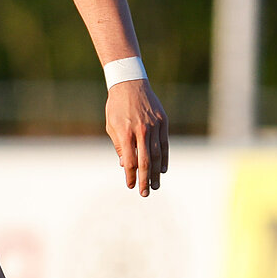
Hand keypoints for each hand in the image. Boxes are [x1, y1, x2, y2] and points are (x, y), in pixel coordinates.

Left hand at [107, 80, 168, 195]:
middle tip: (145, 193)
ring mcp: (154, 126)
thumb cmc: (116, 107)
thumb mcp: (111, 126)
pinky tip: (163, 169)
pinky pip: (165, 144)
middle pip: (146, 161)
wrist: (130, 85)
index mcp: (125, 133)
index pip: (131, 160)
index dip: (131, 175)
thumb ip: (119, 146)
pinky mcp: (163, 122)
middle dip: (145, 179)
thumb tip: (126, 165)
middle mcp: (141, 131)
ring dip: (156, 173)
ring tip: (155, 185)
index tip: (131, 186)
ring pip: (157, 154)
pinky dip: (164, 158)